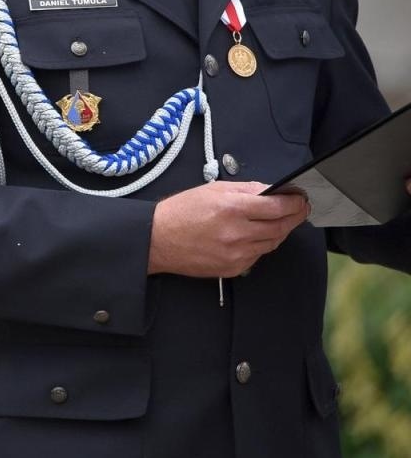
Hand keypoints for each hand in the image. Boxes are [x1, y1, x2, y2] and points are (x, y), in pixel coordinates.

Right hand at [148, 182, 310, 277]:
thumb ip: (246, 189)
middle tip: (299, 209)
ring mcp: (236, 253)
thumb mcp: (212, 190)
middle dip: (295, 216)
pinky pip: (258, 255)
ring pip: (273, 243)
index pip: (278, 207)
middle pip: (282, 226)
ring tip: (278, 221)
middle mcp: (237, 233)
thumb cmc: (180, 212)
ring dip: (280, 231)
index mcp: (232, 208)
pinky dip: (261, 245)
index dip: (295, 203)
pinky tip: (255, 236)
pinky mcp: (233, 268)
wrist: (157, 240)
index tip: (301, 199)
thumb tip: (272, 191)